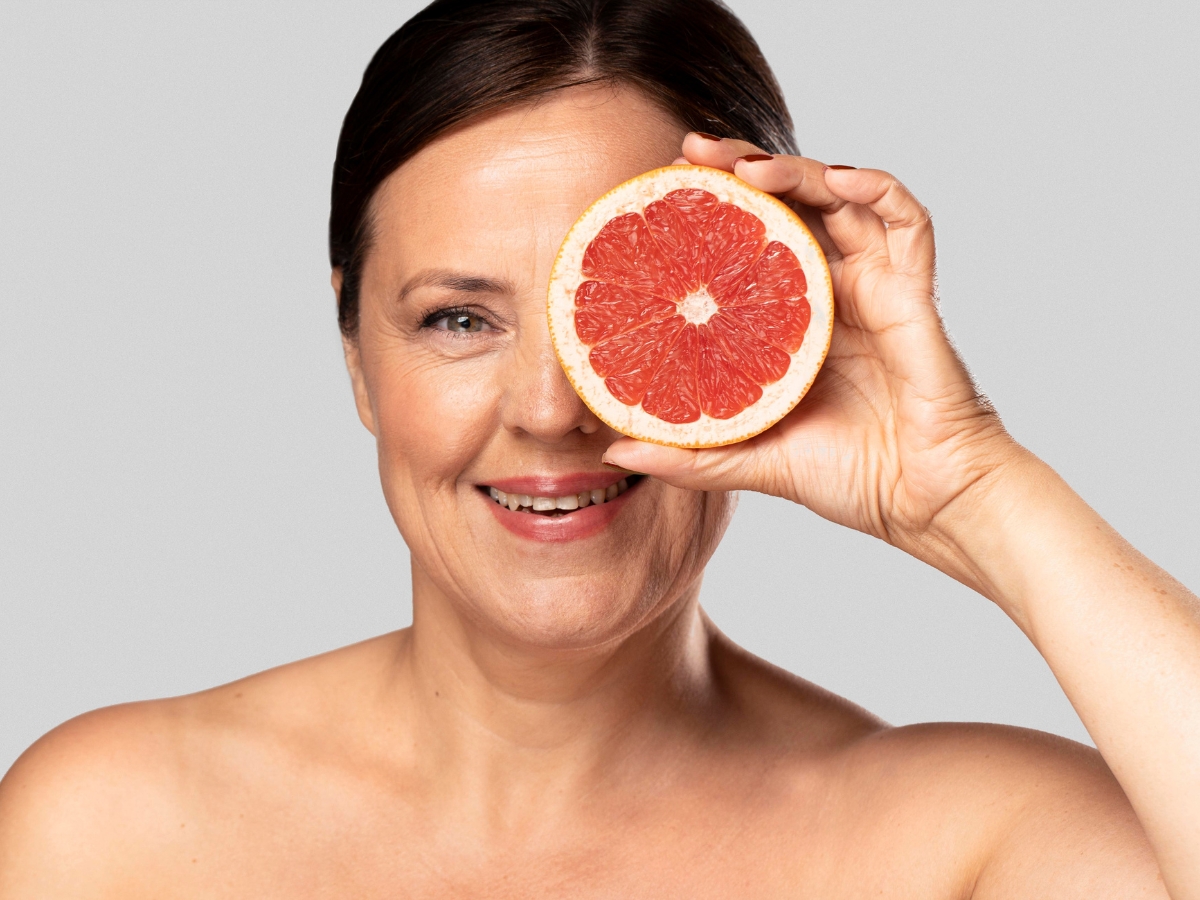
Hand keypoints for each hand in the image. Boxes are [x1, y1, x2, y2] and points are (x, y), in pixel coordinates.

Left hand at [602, 134, 1018, 553]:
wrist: (923, 503)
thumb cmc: (848, 478)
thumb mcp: (751, 460)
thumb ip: (689, 455)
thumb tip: (613, 453)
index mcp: (793, 320)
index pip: (749, 240)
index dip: (712, 208)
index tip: (662, 189)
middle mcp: (832, 292)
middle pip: (789, 205)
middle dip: (742, 167)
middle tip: (691, 151)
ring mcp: (874, 287)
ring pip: (840, 199)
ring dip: (796, 170)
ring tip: (747, 166)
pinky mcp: (913, 293)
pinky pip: (908, 223)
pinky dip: (877, 190)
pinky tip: (838, 180)